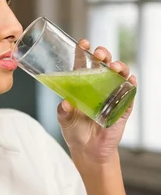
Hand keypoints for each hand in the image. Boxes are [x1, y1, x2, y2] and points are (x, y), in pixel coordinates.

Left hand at [57, 39, 136, 165]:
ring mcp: (113, 96)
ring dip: (119, 67)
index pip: (85, 63)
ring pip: (119, 75)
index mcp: (83, 85)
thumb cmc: (75, 132)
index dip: (84, 52)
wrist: (88, 151)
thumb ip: (63, 112)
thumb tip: (64, 103)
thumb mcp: (65, 121)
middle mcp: (99, 87)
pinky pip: (129, 94)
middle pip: (104, 64)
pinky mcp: (123, 108)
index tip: (83, 43)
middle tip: (99, 53)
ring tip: (113, 66)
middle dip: (104, 55)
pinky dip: (130, 85)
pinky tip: (129, 80)